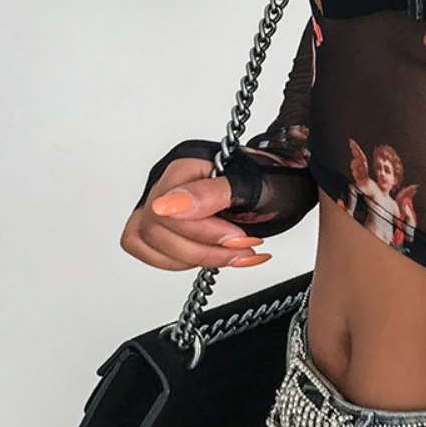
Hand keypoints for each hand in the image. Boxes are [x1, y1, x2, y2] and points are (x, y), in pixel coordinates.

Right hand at [121, 157, 268, 270]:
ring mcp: (161, 205)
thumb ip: (211, 192)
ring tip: (236, 255)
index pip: (168, 206)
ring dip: (197, 259)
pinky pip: (151, 252)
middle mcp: (167, 183)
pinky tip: (215, 257)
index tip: (237, 236)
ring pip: (150, 244)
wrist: (275, 187)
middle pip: (155, 229)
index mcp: (187, 164)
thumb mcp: (254, 182)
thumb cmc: (266, 180)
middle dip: (204, 249)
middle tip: (243, 247)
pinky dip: (183, 262)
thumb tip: (172, 205)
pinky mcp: (162, 226)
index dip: (202, 230)